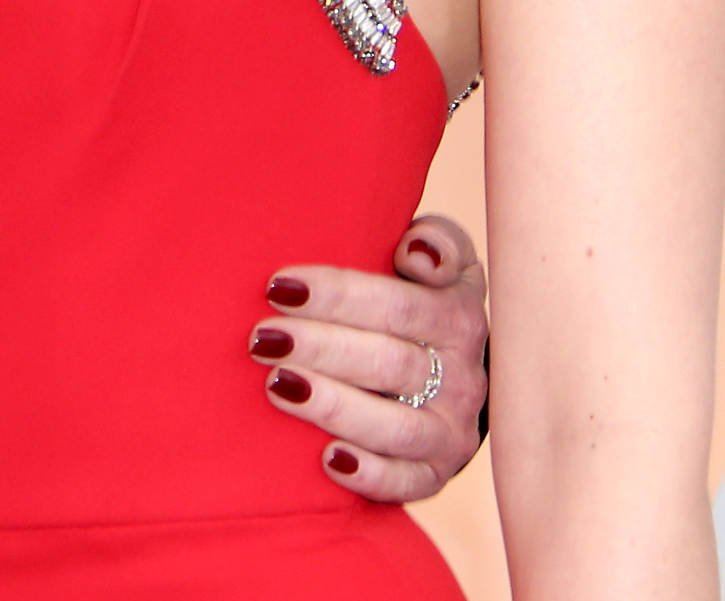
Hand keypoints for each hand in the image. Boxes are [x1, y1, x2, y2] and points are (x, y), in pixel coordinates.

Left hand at [248, 214, 489, 501]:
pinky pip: (407, 482)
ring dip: (334, 406)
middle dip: (321, 348)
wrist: (455, 372)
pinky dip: (369, 474)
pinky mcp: (435, 472)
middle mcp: (463, 376)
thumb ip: (436, 242)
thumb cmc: (423, 299)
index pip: (399, 305)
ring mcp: (451, 430)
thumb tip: (418, 253)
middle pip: (390, 363)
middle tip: (262, 338)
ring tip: (278, 386)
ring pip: (396, 425)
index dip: (339, 295)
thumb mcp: (441, 260)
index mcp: (458, 315)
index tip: (279, 286)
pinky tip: (327, 459)